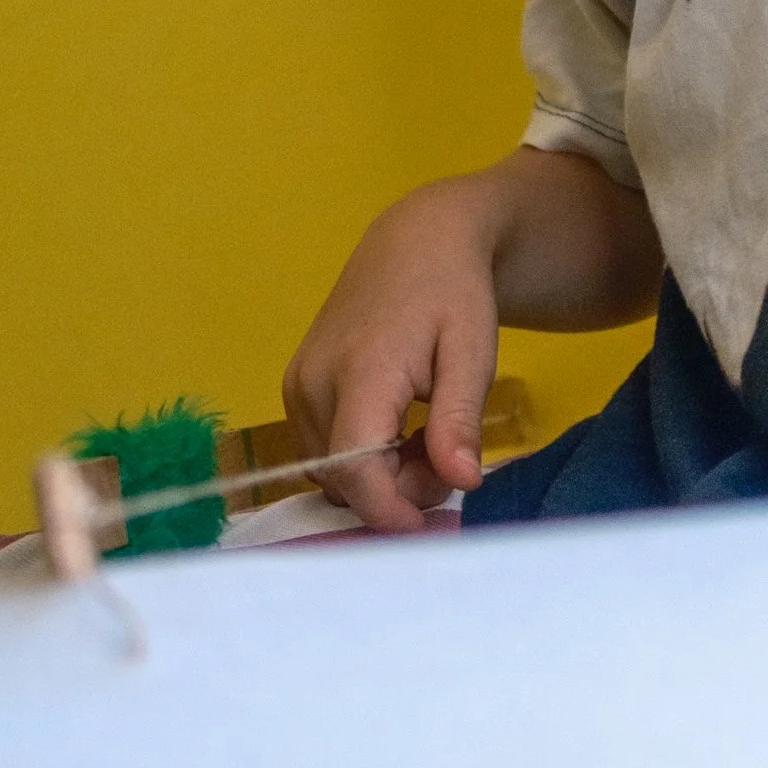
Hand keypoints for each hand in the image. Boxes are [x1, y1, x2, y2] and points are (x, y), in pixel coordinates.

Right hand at [285, 148, 665, 531]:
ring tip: (425, 433)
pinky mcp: (294, 391)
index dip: (390, 511)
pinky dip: (363, 457)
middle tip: (449, 452)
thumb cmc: (452, 293)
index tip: (430, 524)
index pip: (355, 469)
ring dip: (382, 476)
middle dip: (399, 489)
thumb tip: (462, 481)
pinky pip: (325, 452)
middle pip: (345, 479)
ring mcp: (297, 387)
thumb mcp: (472, 352)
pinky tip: (398, 426)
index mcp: (360, 371)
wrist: (414, 243)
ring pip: (333, 473)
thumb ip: (459, 419)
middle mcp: (313, 382)